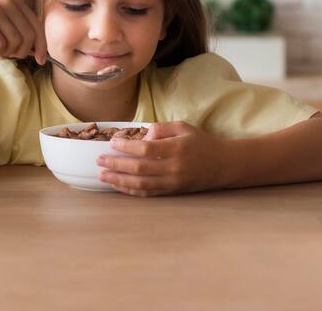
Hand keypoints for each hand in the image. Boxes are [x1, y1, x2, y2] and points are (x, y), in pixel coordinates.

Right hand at [0, 0, 44, 64]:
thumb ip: (16, 25)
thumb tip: (36, 49)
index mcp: (15, 1)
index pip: (37, 26)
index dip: (42, 46)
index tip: (41, 60)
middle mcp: (8, 3)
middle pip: (28, 37)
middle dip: (23, 52)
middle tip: (10, 55)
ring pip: (15, 43)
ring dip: (7, 53)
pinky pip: (0, 45)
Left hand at [95, 121, 224, 196]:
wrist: (222, 165)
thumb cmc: (200, 142)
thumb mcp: (183, 127)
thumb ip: (161, 128)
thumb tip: (143, 134)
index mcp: (176, 148)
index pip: (145, 149)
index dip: (126, 147)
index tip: (112, 143)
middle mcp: (173, 168)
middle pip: (139, 168)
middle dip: (116, 164)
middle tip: (99, 160)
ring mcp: (172, 182)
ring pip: (141, 184)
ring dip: (119, 180)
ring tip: (103, 175)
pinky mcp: (172, 192)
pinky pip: (148, 193)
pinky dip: (131, 190)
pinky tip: (119, 186)